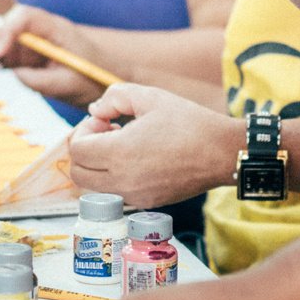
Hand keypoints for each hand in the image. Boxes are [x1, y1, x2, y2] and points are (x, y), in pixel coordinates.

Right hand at [0, 4, 105, 106]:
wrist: (103, 77)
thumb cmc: (92, 75)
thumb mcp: (72, 83)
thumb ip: (43, 80)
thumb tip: (13, 76)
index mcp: (54, 28)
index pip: (25, 17)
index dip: (8, 30)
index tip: (0, 52)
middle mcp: (36, 31)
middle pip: (4, 25)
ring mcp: (25, 43)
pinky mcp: (19, 58)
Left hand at [68, 84, 240, 205]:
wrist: (222, 153)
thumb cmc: (189, 122)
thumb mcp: (150, 96)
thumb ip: (114, 97)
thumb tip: (95, 110)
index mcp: (120, 153)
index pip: (76, 149)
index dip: (83, 130)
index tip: (104, 120)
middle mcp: (123, 180)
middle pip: (78, 173)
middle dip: (85, 150)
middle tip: (106, 133)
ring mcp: (135, 195)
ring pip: (95, 187)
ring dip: (98, 166)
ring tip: (122, 146)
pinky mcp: (147, 202)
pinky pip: (116, 192)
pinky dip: (115, 177)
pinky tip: (138, 159)